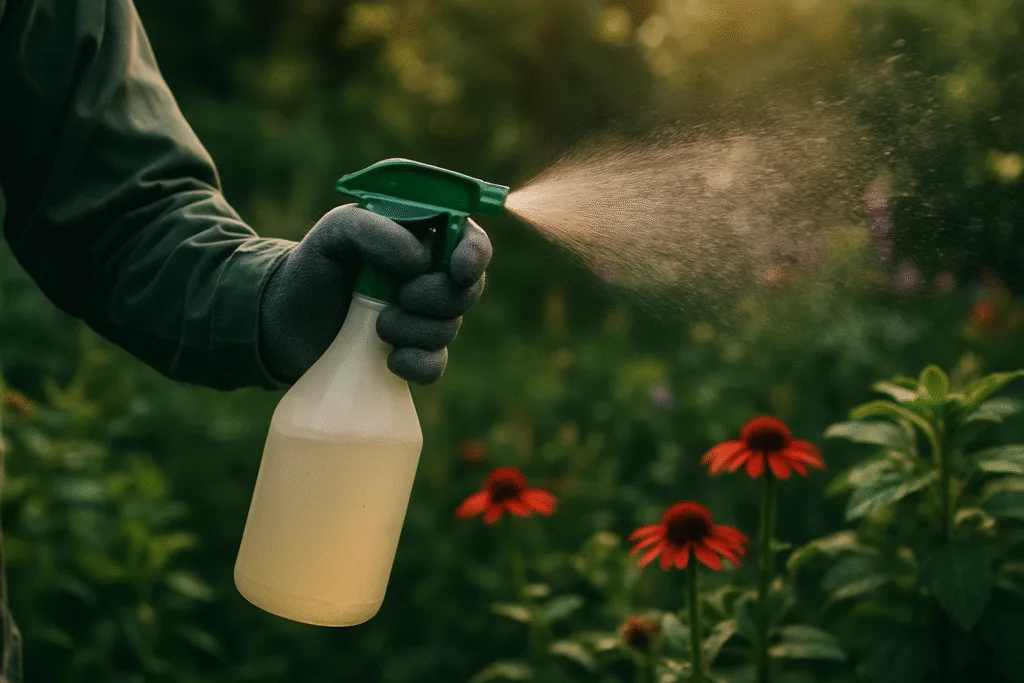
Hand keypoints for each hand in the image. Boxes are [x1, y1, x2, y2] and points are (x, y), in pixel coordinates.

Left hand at [259, 204, 491, 384]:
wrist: (280, 322)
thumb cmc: (312, 267)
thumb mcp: (336, 232)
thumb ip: (375, 229)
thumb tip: (420, 260)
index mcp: (420, 237)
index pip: (470, 239)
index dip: (474, 254)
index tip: (458, 270)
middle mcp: (428, 277)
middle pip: (468, 288)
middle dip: (438, 296)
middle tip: (402, 296)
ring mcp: (421, 319)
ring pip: (450, 327)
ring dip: (417, 329)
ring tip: (378, 327)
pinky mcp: (409, 355)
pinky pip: (435, 365)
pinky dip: (418, 364)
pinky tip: (391, 361)